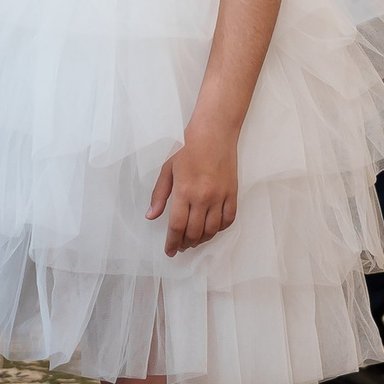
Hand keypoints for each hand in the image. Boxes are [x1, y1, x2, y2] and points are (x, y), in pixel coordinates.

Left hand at [147, 125, 238, 256]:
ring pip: (211, 230)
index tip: (169, 251)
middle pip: (194, 232)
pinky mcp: (233, 193)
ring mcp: (220, 197)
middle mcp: (203, 197)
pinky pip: (228, 219)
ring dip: (201, 240)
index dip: (172, 243)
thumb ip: (159, 195)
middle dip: (185, 244)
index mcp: (184, 191)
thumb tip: (151, 216)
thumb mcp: (167, 169)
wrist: (214, 133)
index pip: (177, 226)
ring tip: (193, 240)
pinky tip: (211, 229)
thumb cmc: (188, 148)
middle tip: (180, 246)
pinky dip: (219, 229)